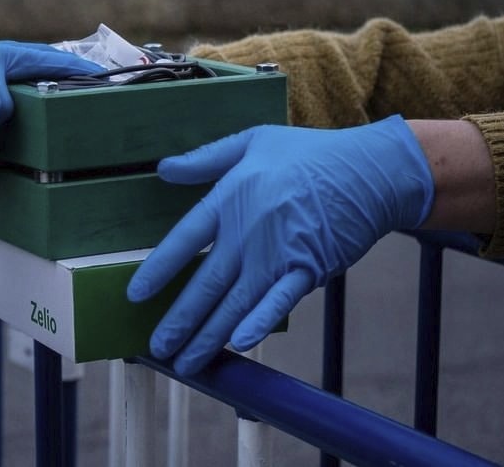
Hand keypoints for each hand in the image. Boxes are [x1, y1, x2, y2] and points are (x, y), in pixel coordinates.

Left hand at [126, 117, 433, 374]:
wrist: (368, 172)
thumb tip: (163, 168)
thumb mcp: (252, 141)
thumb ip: (206, 159)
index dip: (158, 269)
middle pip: (206, 283)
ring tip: (186, 362)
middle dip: (179, 320)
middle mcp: (248, 232)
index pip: (184, 239)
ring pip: (236, 302)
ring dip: (209, 335)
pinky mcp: (308, 270)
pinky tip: (239, 343)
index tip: (135, 295)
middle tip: (157, 347)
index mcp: (230, 198)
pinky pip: (279, 302)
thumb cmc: (309, 154)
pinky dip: (259, 323)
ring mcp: (279, 254)